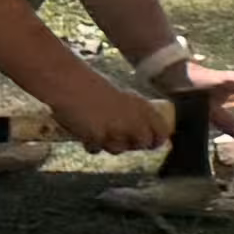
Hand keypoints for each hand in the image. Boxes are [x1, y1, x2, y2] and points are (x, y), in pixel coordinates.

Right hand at [47, 74, 179, 155]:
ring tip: (100, 130)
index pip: (161, 132)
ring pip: (119, 149)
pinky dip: (91, 144)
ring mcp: (116, 130)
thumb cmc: (94, 87)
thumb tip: (142, 131)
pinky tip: (85, 133)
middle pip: (142, 144)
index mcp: (143, 107)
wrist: (71, 84)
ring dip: (110, 144)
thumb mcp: (122, 97)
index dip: (157, 140)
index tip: (152, 143)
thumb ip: (133, 113)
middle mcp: (133, 120)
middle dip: (133, 144)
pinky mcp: (97, 138)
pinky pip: (96, 149)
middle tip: (122, 139)